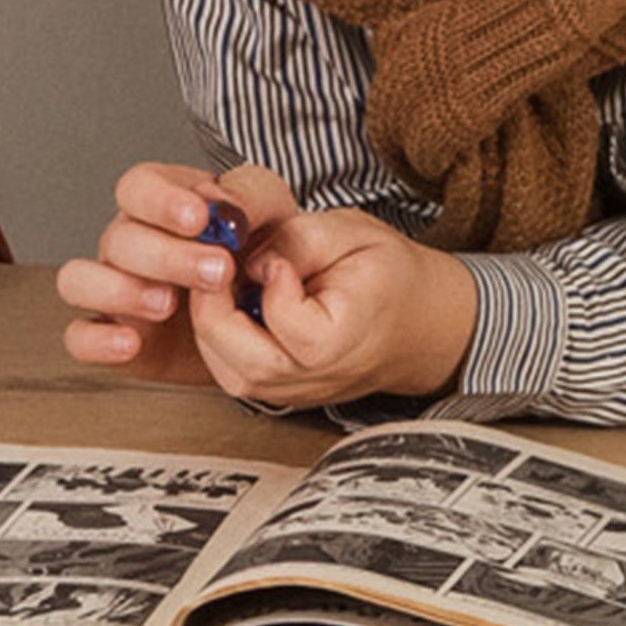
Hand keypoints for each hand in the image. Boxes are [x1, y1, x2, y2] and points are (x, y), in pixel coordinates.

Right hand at [56, 162, 297, 386]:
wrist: (264, 312)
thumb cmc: (260, 248)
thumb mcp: (270, 211)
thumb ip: (251, 197)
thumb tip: (226, 204)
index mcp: (161, 201)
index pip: (138, 186)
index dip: (162, 201)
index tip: (199, 218)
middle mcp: (128, 240)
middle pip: (118, 237)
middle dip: (167, 256)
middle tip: (217, 273)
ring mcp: (113, 286)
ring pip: (80, 279)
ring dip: (120, 290)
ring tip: (167, 305)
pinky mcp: (114, 334)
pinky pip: (79, 336)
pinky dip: (97, 340)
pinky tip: (131, 343)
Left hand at [189, 208, 478, 408]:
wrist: (415, 320)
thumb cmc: (385, 273)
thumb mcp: (351, 232)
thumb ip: (297, 240)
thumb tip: (247, 260)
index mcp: (342, 340)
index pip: (286, 321)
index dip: (270, 280)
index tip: (278, 255)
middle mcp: (314, 379)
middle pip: (245, 366)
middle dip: (214, 309)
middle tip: (219, 265)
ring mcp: (293, 393)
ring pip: (227, 374)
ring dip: (210, 324)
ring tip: (223, 282)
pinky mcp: (276, 392)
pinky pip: (229, 371)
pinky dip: (217, 336)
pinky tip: (230, 302)